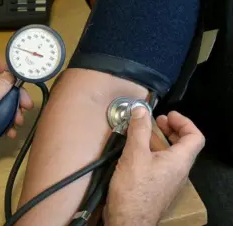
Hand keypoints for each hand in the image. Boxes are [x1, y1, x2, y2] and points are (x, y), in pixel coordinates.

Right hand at [104, 108, 204, 225]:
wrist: (129, 221)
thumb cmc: (134, 189)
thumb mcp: (134, 154)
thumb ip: (139, 130)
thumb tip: (141, 110)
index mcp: (179, 161)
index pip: (195, 137)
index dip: (184, 122)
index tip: (167, 115)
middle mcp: (179, 171)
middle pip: (184, 146)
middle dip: (171, 130)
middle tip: (156, 121)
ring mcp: (169, 182)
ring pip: (171, 156)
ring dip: (159, 141)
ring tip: (142, 135)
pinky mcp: (158, 189)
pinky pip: (161, 166)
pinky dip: (152, 154)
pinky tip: (135, 154)